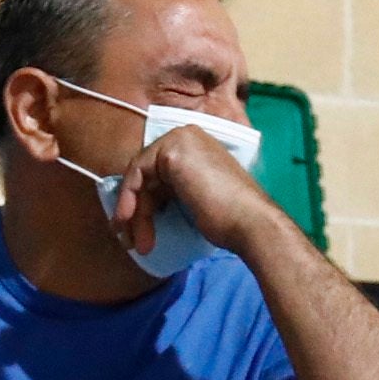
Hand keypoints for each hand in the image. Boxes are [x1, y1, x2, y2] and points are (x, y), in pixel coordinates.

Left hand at [108, 124, 278, 258]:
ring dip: (134, 213)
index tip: (140, 233)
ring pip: (140, 177)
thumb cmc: (231, 219)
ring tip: (135, 244)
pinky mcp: (172, 151)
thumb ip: (175, 192)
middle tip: (133, 242)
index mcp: (196, 146)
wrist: (250, 223)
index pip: (159, 172)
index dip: (147, 204)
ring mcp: (179, 140)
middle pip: (148, 175)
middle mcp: (187, 135)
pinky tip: (128, 220)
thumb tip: (142, 207)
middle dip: (138, 212)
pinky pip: (136, 173)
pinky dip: (128, 198)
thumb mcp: (196, 199)